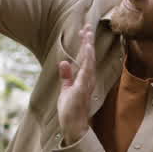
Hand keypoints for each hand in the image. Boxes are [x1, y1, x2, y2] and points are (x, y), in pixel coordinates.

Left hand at [57, 25, 95, 144]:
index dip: (84, 44)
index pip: (84, 58)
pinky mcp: (82, 88)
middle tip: (87, 25)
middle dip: (88, 41)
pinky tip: (88, 49)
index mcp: (83, 78)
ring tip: (87, 33)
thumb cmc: (70, 110)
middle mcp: (88, 79)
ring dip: (88, 47)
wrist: (73, 125)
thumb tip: (64, 62)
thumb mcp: (66, 89)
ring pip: (89, 61)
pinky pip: (87, 71)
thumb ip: (66, 76)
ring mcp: (86, 83)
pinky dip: (88, 59)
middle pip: (89, 57)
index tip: (83, 31)